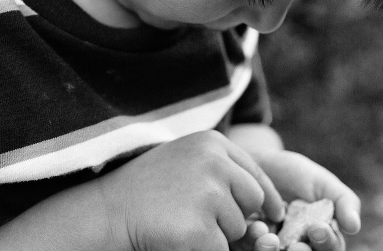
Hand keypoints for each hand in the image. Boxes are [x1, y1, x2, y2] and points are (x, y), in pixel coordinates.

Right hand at [94, 130, 284, 250]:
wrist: (107, 210)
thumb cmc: (145, 188)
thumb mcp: (186, 161)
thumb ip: (221, 171)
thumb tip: (266, 202)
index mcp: (213, 143)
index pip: (255, 173)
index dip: (268, 196)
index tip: (275, 212)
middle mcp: (215, 163)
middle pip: (253, 200)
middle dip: (236, 215)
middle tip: (199, 216)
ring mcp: (208, 195)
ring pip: (237, 228)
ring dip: (216, 233)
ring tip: (180, 222)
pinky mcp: (200, 229)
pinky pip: (219, 250)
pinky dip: (202, 250)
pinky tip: (176, 237)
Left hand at [247, 149, 361, 250]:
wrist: (257, 164)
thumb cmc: (294, 174)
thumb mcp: (322, 182)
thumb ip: (343, 201)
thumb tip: (354, 226)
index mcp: (321, 238)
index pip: (330, 248)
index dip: (327, 243)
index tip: (318, 228)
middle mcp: (298, 247)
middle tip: (296, 247)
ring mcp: (273, 248)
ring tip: (268, 237)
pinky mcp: (248, 245)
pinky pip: (250, 250)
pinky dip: (253, 243)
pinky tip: (255, 227)